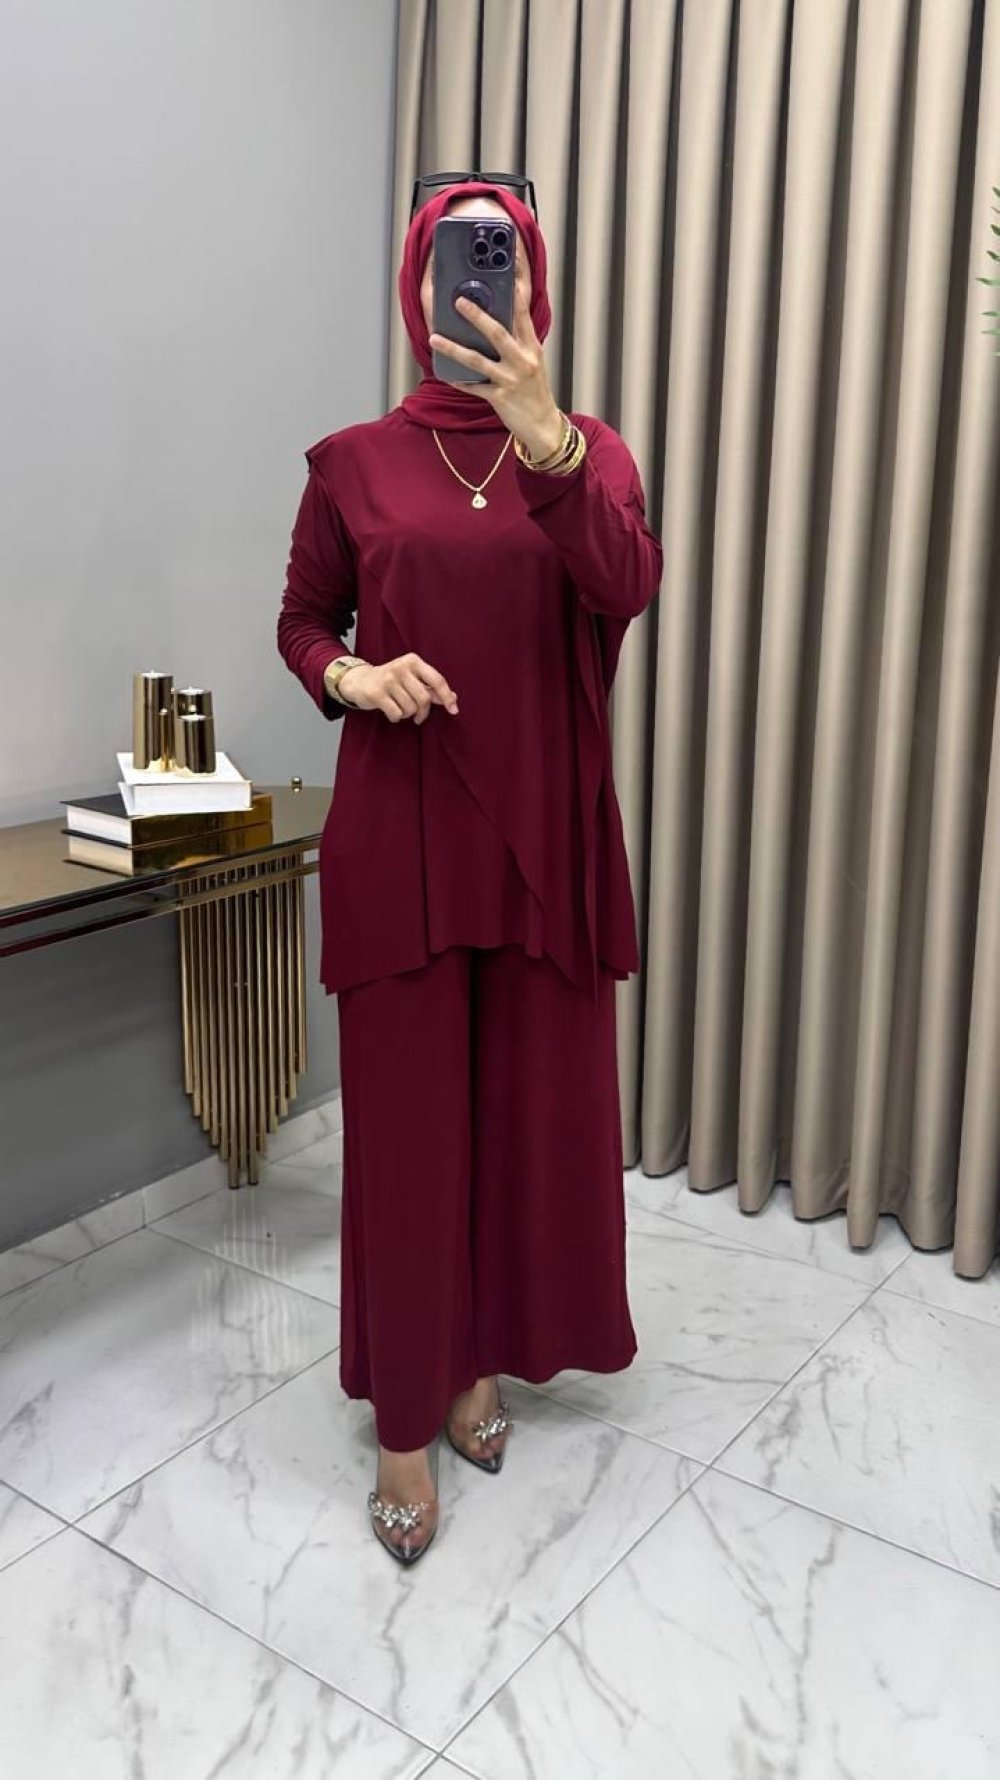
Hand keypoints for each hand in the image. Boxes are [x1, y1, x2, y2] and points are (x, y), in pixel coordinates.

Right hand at [332, 653, 458, 723]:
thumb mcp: (412, 679)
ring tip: (399, 707)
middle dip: (423, 712)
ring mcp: (388, 679)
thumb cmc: (391, 681)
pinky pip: (396, 714)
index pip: (437, 680)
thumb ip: (431, 688)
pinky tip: (390, 711)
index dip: (447, 696)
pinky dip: (396, 717)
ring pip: (410, 708)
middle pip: (424, 699)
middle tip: (418, 716)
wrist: (359, 680)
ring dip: (407, 714)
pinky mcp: (376, 693)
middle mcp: (401, 667)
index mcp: (413, 661)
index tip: (453, 710)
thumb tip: (454, 698)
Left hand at [428, 280, 563, 462]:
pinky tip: (444, 374)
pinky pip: (474, 387)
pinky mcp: (500, 398)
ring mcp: (510, 380)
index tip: (506, 270)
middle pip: (498, 333)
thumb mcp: (532, 361)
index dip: (514, 290)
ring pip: (478, 361)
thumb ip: (517, 341)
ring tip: (435, 338)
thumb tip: (493, 321)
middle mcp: (522, 361)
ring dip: (454, 348)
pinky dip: (459, 381)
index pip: (523, 313)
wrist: (543, 425)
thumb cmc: (535, 391)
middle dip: (477, 316)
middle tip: (458, 301)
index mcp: (532, 347)